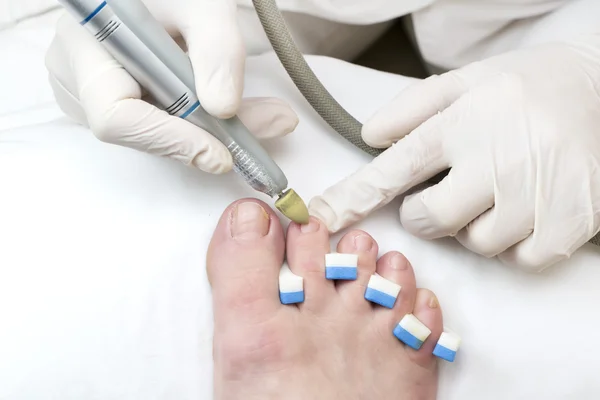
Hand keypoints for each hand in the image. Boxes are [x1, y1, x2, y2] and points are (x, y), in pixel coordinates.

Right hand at [45, 1, 297, 172]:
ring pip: (158, 132)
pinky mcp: (122, 95)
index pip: (115, 115)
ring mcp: (97, 89)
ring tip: (270, 116)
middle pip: (142, 132)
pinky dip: (205, 121)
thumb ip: (215, 49)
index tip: (220, 154)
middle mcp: (80, 74)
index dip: (169, 140)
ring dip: (214, 131)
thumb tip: (224, 109)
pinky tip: (243, 113)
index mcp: (85, 44)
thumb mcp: (201, 5)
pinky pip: (162, 121)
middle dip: (206, 136)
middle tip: (269, 126)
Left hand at [309, 34, 599, 270]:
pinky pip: (519, 259)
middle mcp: (494, 160)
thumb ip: (413, 108)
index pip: (394, 168)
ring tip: (500, 192)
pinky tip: (526, 210)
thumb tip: (369, 137)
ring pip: (476, 243)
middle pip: (430, 219)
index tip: (322, 217)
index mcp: (463, 123)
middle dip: (427, 213)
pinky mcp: (569, 223)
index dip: (354, 197)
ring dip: (476, 227)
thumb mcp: (468, 81)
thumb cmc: (529, 87)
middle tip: (449, 191)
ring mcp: (533, 195)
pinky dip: (515, 244)